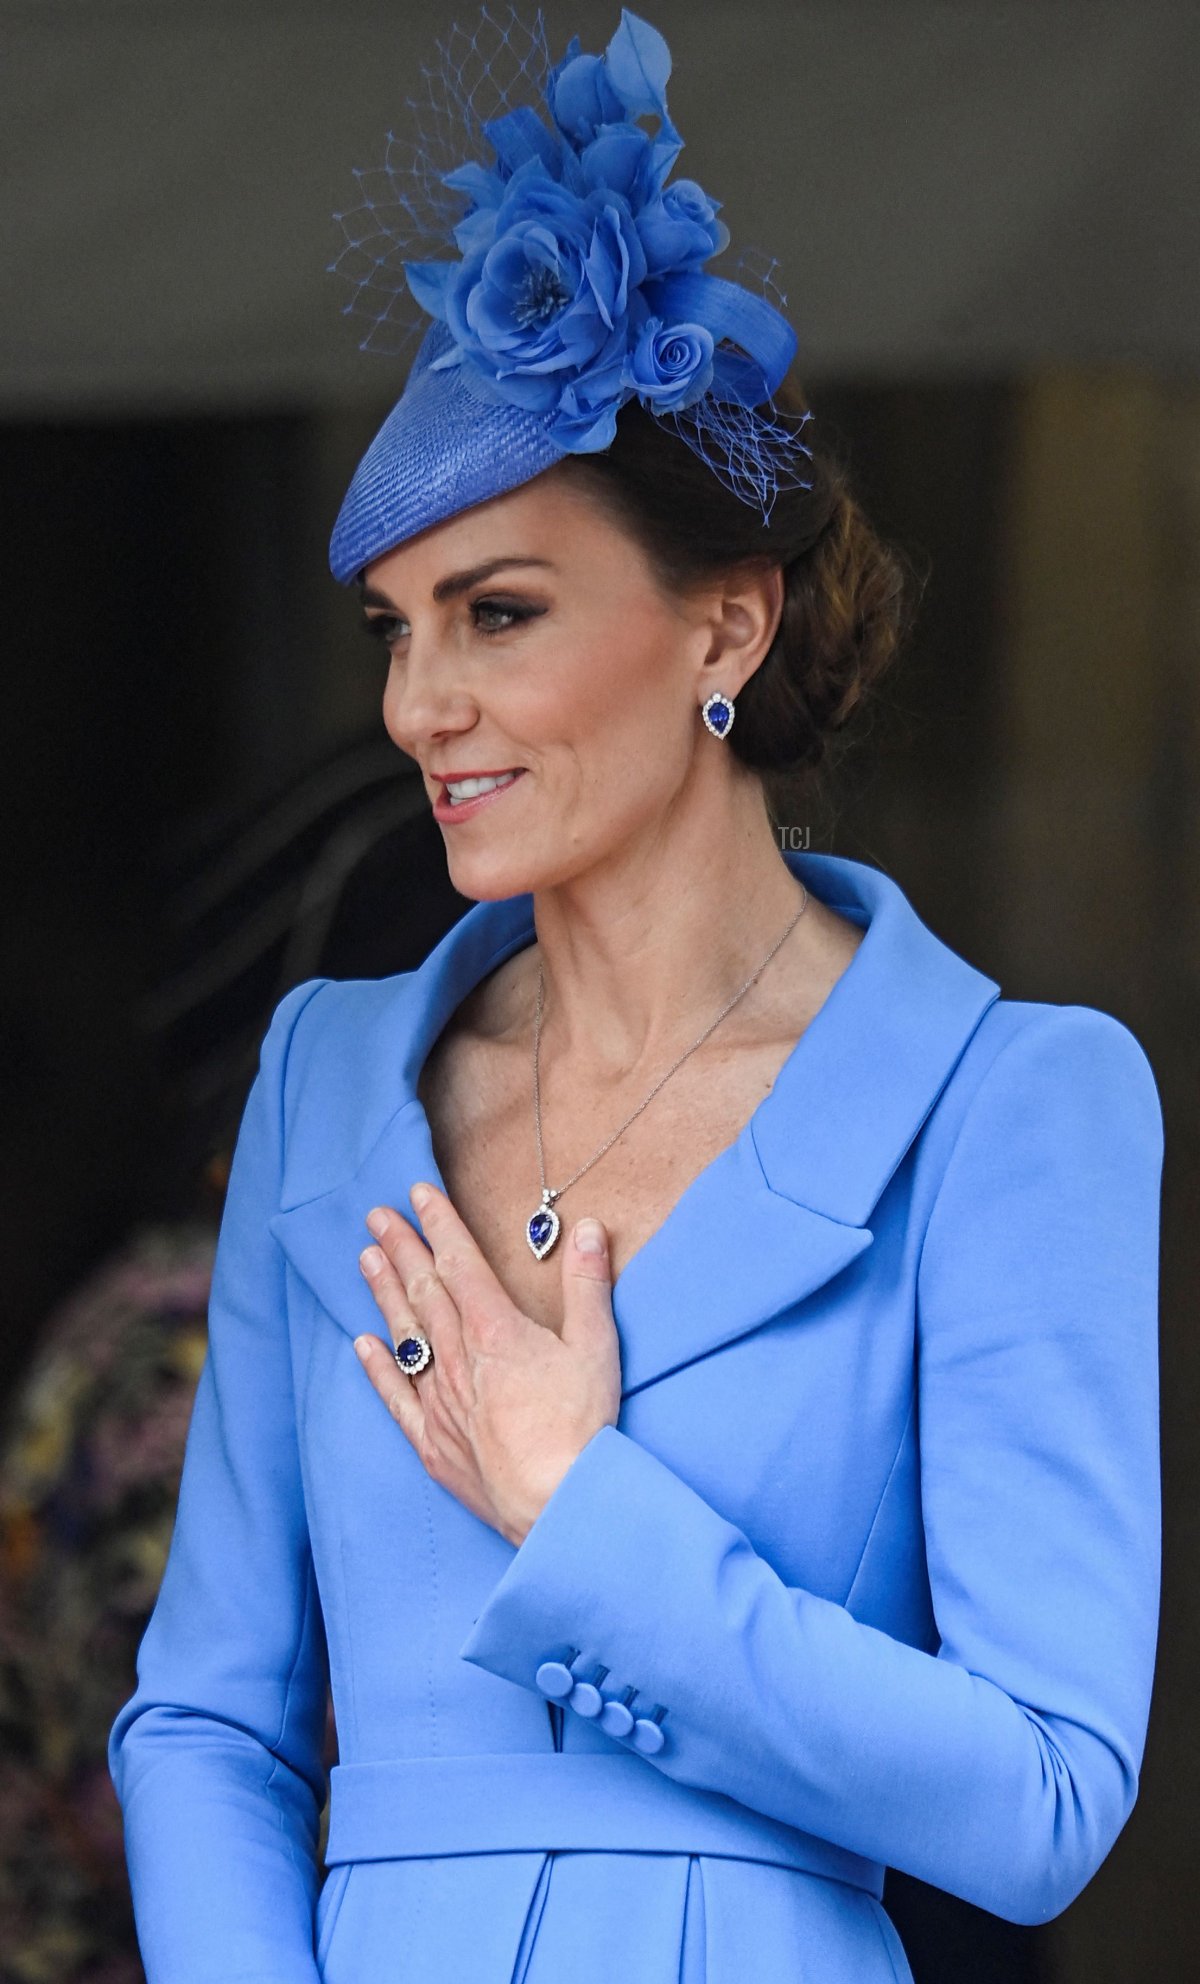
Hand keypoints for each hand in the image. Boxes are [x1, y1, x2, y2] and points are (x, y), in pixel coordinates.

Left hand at [353, 1183, 621, 1545]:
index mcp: (496, 1331)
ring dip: (384, 1294)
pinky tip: (365, 1345)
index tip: (417, 1193)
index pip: (460, 1263)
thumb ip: (587, 1285)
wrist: (557, 1503)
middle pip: (424, 1291)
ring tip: (365, 1259)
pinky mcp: (432, 1442)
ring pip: (405, 1334)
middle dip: (401, 1249)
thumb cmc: (581, 1427)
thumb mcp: (596, 1347)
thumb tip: (585, 1229)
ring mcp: (440, 1401)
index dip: (439, 1224)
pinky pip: (397, 1397)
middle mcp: (459, 1359)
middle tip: (376, 1216)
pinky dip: (379, 1368)